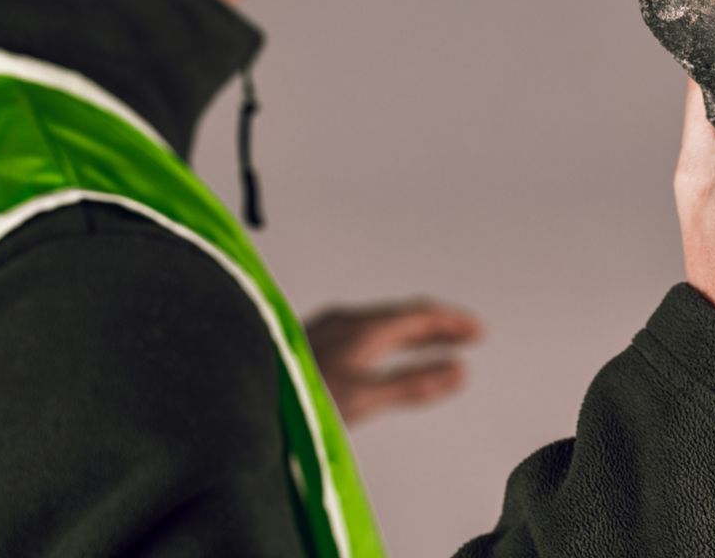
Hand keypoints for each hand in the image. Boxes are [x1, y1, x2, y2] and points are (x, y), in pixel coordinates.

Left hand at [305, 298, 482, 424]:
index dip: (452, 322)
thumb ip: (412, 384)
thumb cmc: (294, 399)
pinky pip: (363, 332)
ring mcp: (324, 330)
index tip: (479, 330)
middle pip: (401, 316)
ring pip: (380, 324)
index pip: (419, 315)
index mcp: (361, 327)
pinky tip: (382, 355)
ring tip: (434, 346)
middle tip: (466, 335)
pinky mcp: (309, 344)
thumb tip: (459, 372)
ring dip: (412, 334)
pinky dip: (388, 340)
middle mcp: (343, 321)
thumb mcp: (363, 397)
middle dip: (437, 326)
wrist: (236, 398)